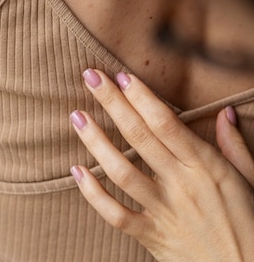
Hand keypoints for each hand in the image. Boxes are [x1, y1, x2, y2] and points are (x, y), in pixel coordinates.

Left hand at [70, 70, 253, 261]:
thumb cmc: (250, 225)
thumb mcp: (251, 180)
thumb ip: (235, 146)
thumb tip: (226, 113)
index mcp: (206, 166)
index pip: (166, 123)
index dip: (142, 96)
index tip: (121, 75)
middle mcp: (182, 185)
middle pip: (139, 136)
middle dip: (112, 102)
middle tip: (90, 76)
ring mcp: (165, 211)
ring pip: (122, 171)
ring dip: (96, 142)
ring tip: (76, 116)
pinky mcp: (152, 237)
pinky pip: (117, 215)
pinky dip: (93, 195)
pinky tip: (77, 171)